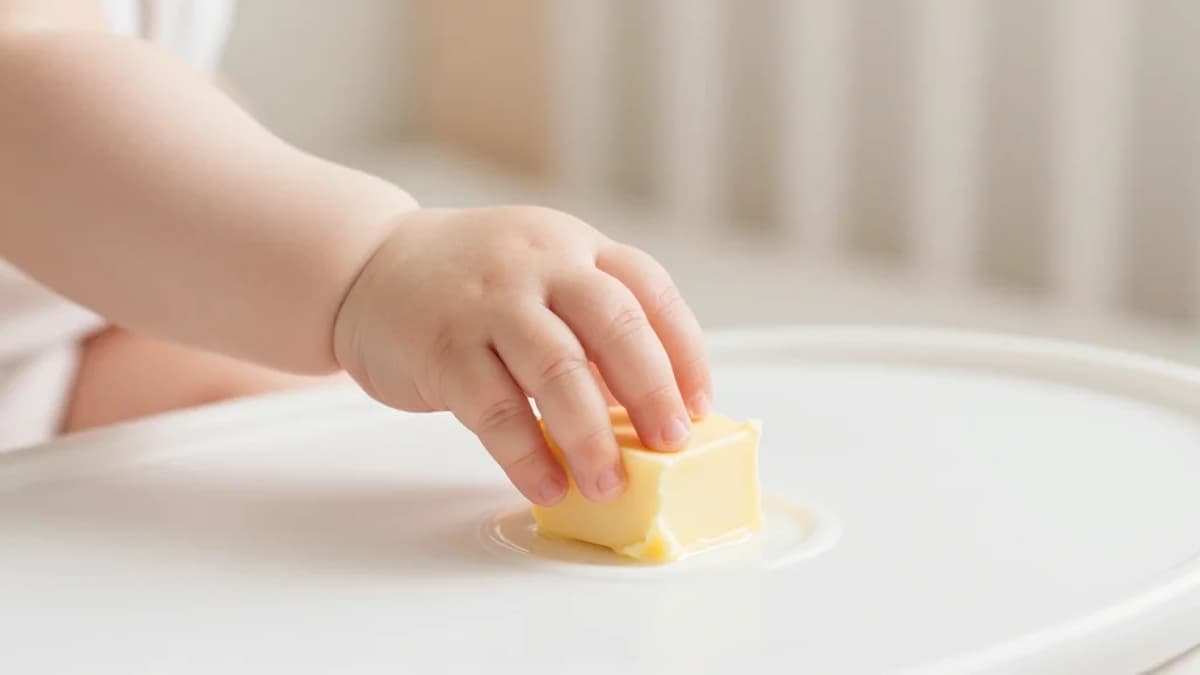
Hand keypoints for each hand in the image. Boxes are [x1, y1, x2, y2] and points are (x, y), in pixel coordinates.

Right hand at [333, 206, 711, 505]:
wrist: (367, 264)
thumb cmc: (471, 285)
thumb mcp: (540, 277)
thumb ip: (590, 326)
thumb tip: (648, 408)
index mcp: (574, 246)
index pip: (649, 290)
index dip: (684, 350)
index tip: (699, 406)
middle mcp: (538, 264)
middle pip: (614, 324)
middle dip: (652, 392)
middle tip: (671, 445)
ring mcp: (488, 302)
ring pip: (557, 369)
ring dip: (592, 436)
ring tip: (609, 484)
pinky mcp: (441, 346)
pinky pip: (494, 409)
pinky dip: (527, 454)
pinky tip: (548, 485)